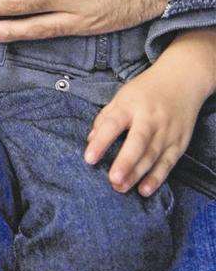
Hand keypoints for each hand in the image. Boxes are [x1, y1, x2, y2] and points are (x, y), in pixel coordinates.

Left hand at [84, 64, 200, 196]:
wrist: (182, 80)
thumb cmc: (147, 89)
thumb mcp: (123, 95)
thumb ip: (106, 116)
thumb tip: (90, 139)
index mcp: (131, 104)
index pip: (114, 123)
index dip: (101, 141)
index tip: (88, 158)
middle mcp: (150, 119)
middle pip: (138, 142)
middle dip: (125, 162)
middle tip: (112, 180)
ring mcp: (166, 132)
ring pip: (152, 156)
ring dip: (137, 175)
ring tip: (121, 188)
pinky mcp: (179, 143)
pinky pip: (167, 163)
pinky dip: (157, 178)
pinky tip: (145, 189)